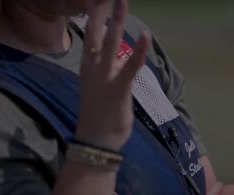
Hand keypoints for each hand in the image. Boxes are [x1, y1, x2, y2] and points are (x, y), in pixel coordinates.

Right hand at [76, 0, 148, 150]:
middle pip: (96, 32)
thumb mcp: (102, 88)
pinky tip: (145, 35)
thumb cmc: (100, 116)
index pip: (91, 35)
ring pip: (110, 43)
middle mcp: (93, 68)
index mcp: (88, 67)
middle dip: (102, 10)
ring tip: (122, 1)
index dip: (96, 16)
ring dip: (117, 21)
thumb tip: (120, 61)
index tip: (101, 1)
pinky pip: (130, 66)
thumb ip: (110, 72)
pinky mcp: (119, 89)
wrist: (96, 141)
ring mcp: (104, 77)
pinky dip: (138, 51)